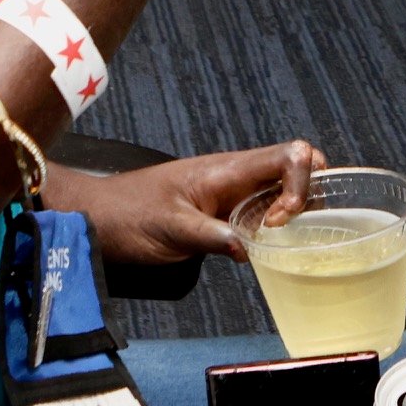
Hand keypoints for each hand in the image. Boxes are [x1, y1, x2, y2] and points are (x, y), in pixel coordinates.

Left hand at [57, 140, 320, 265]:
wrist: (98, 215)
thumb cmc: (128, 215)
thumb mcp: (169, 231)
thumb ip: (210, 237)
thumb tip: (248, 249)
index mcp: (226, 170)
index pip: (289, 155)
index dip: (301, 184)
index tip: (280, 220)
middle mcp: (235, 175)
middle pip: (295, 167)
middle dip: (307, 197)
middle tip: (284, 232)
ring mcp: (231, 190)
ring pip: (282, 187)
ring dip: (293, 211)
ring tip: (275, 241)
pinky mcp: (224, 208)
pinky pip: (264, 206)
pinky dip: (276, 223)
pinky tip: (264, 245)